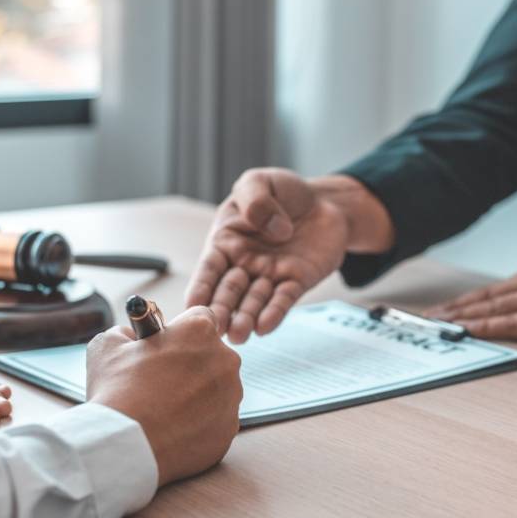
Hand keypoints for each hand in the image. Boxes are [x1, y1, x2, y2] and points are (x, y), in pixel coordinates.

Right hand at [86, 306, 242, 486]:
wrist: (125, 446)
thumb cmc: (116, 392)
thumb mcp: (108, 346)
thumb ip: (126, 332)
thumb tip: (132, 337)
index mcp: (200, 331)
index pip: (201, 318)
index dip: (181, 331)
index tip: (167, 345)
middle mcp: (225, 360)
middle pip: (212, 355)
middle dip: (191, 364)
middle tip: (162, 381)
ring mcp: (231, 396)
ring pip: (217, 389)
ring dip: (198, 394)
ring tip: (165, 410)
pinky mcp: (229, 428)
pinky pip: (217, 419)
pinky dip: (200, 423)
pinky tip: (174, 430)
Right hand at [186, 168, 350, 342]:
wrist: (324, 202)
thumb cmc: (284, 191)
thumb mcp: (260, 182)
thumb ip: (256, 200)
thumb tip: (274, 231)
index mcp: (226, 241)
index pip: (209, 269)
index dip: (200, 287)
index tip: (192, 306)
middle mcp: (245, 264)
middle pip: (228, 291)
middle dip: (221, 310)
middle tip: (215, 329)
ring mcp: (270, 275)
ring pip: (254, 301)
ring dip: (245, 318)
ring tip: (238, 335)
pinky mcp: (297, 281)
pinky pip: (284, 299)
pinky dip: (275, 313)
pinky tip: (265, 327)